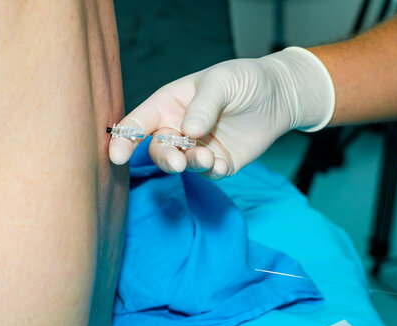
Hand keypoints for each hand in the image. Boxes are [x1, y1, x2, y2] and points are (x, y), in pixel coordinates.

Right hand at [108, 47, 334, 178]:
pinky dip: (210, 173)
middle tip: (177, 162)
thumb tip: (189, 131)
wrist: (280, 95)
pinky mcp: (218, 162)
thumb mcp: (223, 81)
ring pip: (181, 164)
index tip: (116, 156)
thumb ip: (204, 104)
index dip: (124, 138)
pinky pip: (207, 174)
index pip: (140, 121)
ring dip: (189, 165)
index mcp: (171, 103)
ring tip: (207, 158)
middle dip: (164, 158)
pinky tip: (221, 164)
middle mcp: (180, 127)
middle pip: (158, 148)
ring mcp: (198, 147)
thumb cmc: (245, 80)